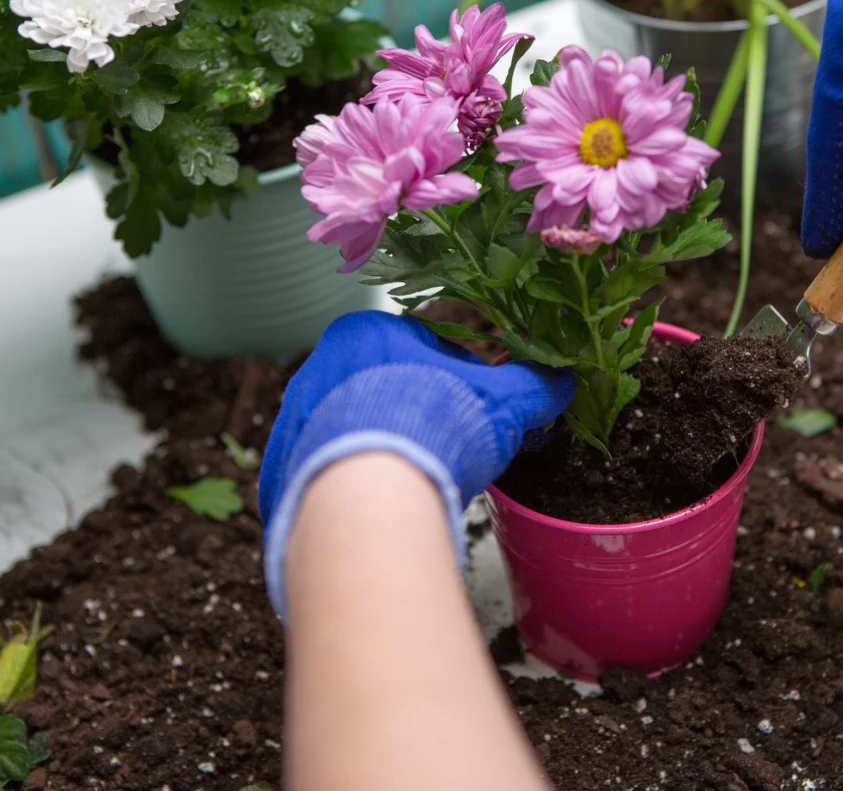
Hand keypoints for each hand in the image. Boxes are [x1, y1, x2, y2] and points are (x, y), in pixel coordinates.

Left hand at [258, 310, 573, 615]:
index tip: (479, 414)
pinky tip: (381, 510)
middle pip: (385, 390)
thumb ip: (533, 387)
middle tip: (454, 452)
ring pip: (353, 433)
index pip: (425, 348)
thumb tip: (562, 382)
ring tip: (418, 485)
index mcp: (366, 333)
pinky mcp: (279, 474)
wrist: (366, 497)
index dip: (461, 382)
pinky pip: (324, 477)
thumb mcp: (503, 402)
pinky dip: (353, 491)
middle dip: (420, 417)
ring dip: (385, 452)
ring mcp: (293, 422)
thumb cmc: (435, 429)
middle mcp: (317, 368)